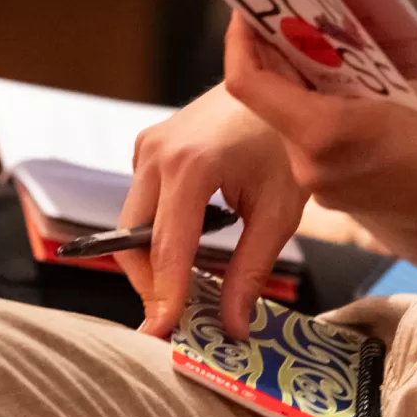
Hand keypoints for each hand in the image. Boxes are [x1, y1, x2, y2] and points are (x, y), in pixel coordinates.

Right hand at [117, 84, 306, 340]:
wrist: (278, 82)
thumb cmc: (285, 141)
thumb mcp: (278, 210)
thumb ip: (251, 270)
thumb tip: (233, 326)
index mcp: (189, 166)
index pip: (168, 249)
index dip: (164, 297)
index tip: (162, 334)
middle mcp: (156, 154)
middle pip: (134, 240)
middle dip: (151, 283)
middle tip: (177, 318)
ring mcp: (146, 146)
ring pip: (131, 224)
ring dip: (153, 260)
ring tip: (186, 289)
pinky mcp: (147, 146)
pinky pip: (140, 203)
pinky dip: (157, 233)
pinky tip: (188, 249)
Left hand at [221, 16, 416, 244]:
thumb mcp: (411, 69)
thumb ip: (358, 40)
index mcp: (324, 132)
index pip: (246, 82)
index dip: (240, 38)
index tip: (248, 8)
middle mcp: (311, 166)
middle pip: (268, 100)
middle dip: (277, 55)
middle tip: (291, 14)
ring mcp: (322, 188)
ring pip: (291, 122)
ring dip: (302, 86)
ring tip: (332, 51)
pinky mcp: (336, 198)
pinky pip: (312, 146)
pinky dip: (320, 115)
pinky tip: (353, 94)